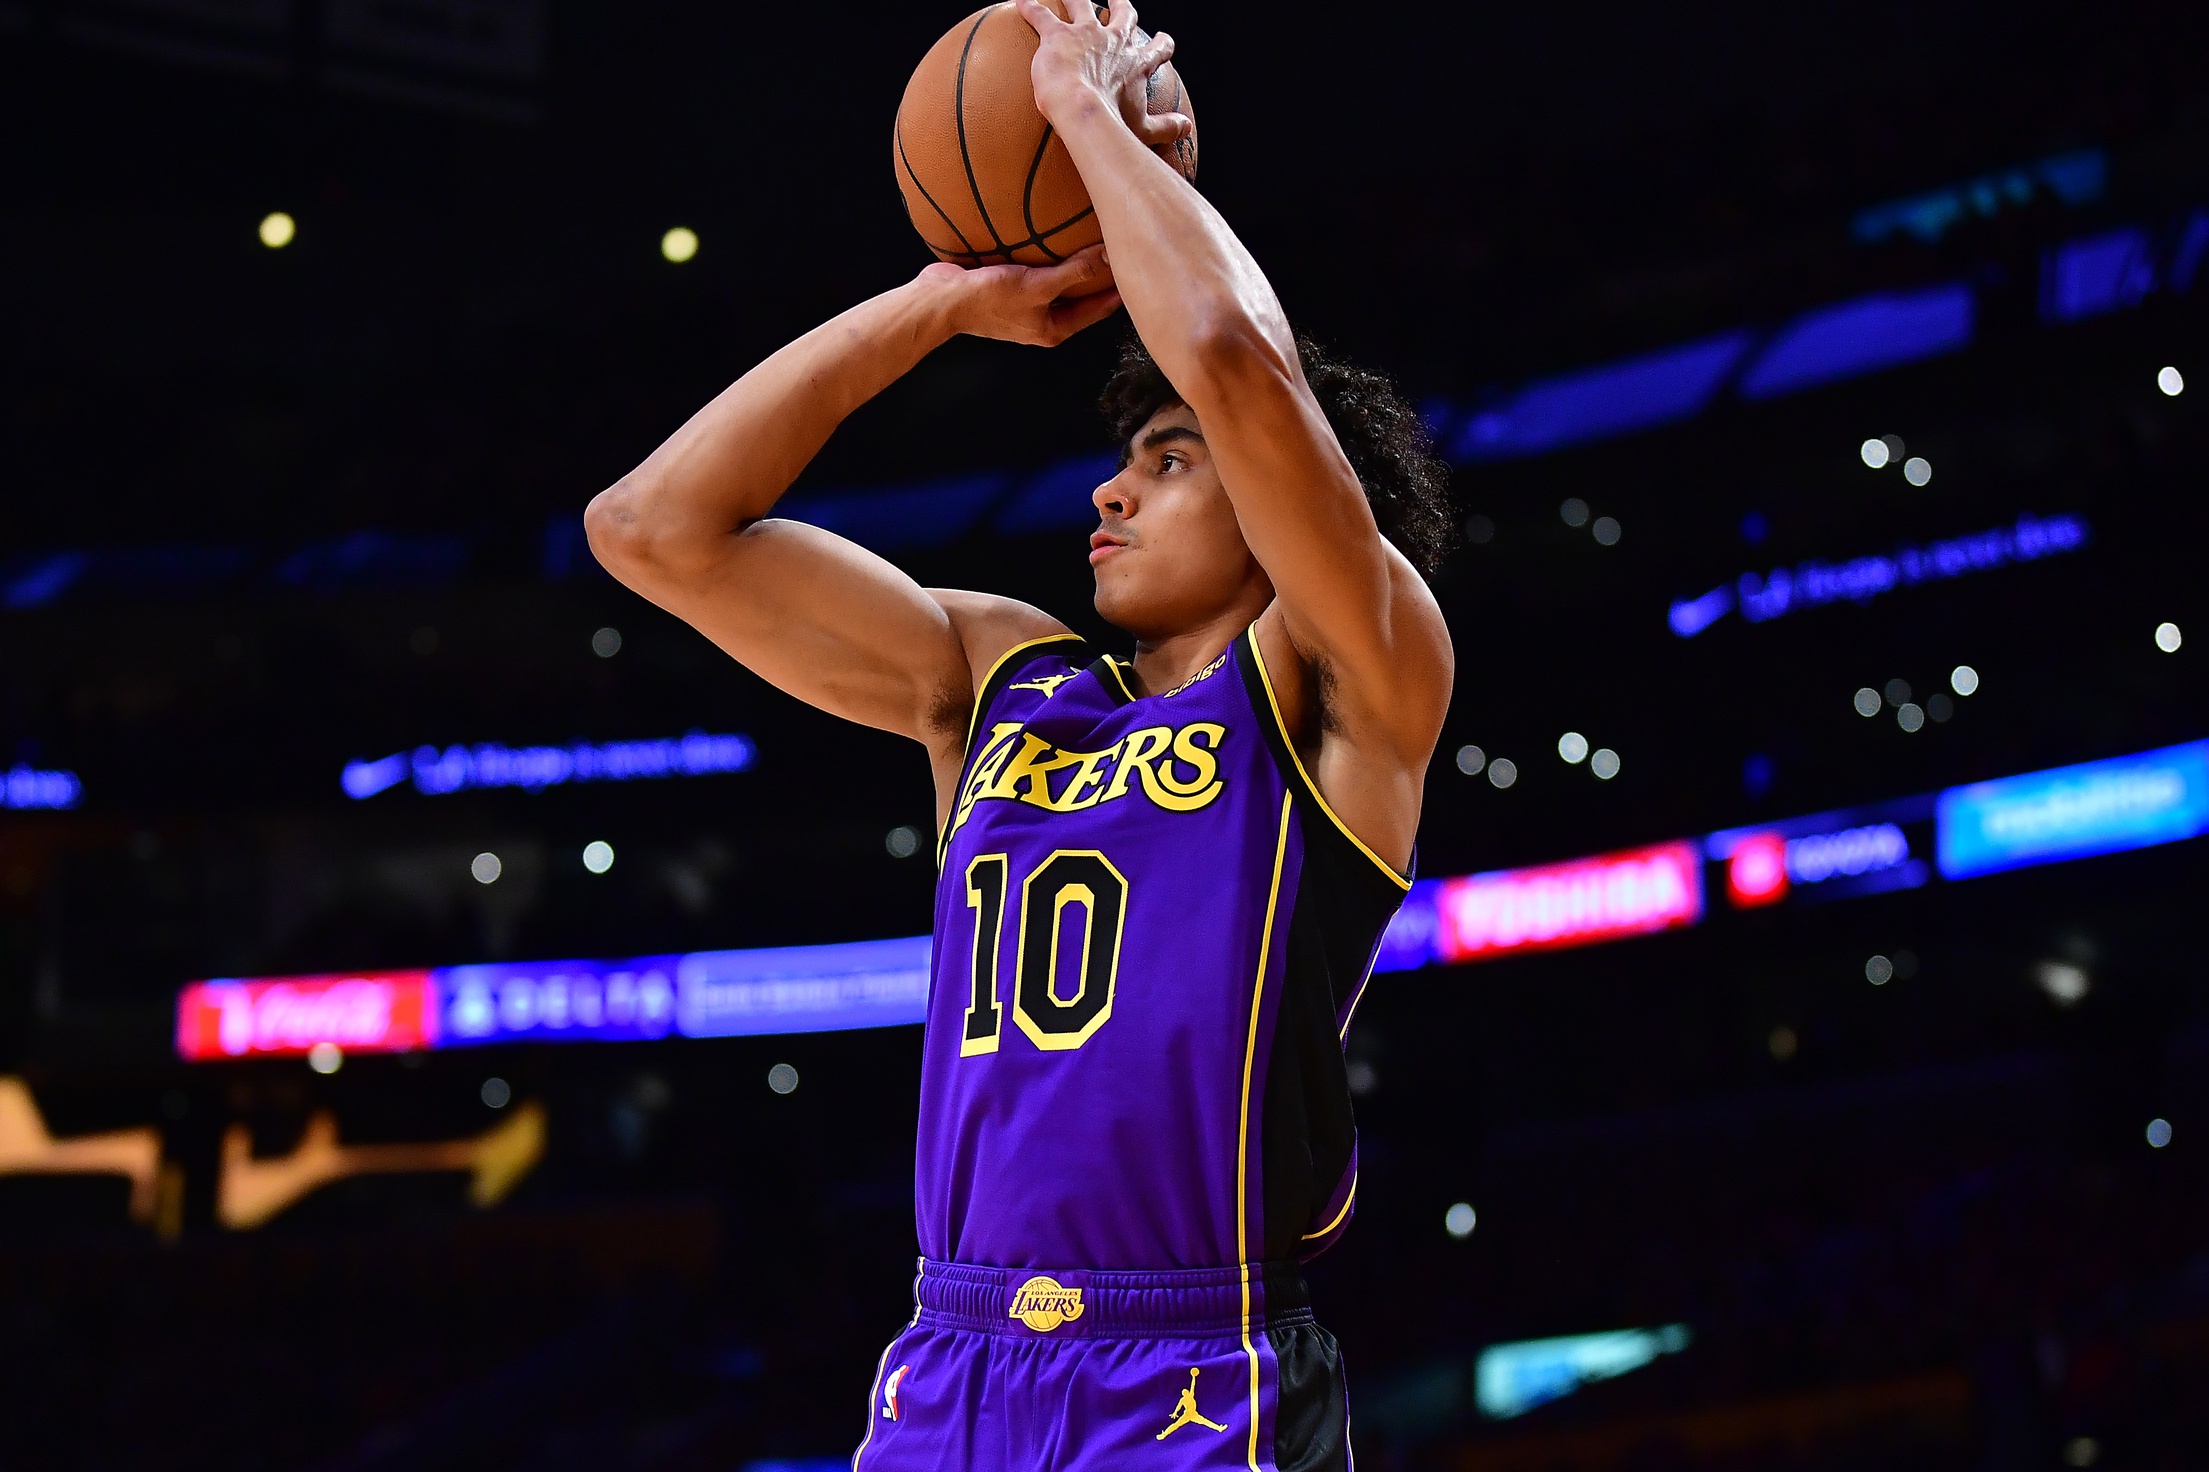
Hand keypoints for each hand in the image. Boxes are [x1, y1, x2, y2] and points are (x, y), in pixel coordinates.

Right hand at [919, 244, 1121, 346]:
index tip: (1136, 272)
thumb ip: (1074, 272)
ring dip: (1071, 270)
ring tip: (1088, 245)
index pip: (1096, 312)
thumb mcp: (1038, 285)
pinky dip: (1046, 261)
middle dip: (1096, 281)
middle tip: (1118, 257)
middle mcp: (1041, 322)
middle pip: (1079, 300)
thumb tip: (1107, 256)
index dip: (1116, 292)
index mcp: (1053, 330)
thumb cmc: (988, 299)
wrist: (941, 301)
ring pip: (1057, 288)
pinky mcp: (1006, 292)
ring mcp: (1023, 309)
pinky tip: (1048, 241)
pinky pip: (1035, 275)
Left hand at [1014, 0, 1190, 147]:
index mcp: (1135, 64)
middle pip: (1123, 15)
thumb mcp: (1145, 130)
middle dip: (1122, 7)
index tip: (1163, 42)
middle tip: (1118, 1)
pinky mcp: (1057, 36)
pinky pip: (1040, 15)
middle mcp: (1113, 42)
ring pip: (1081, 3)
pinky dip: (1029, 7)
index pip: (1156, 50)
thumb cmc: (1113, 124)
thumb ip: (1167, 127)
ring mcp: (1085, 34)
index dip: (1161, 45)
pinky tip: (1021, 0)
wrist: (1082, 111)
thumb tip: (1187, 128)